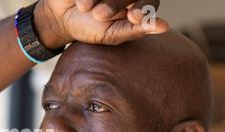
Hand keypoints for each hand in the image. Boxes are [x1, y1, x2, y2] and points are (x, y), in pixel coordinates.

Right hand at [34, 0, 169, 47]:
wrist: (61, 18)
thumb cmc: (89, 28)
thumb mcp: (110, 34)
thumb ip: (135, 30)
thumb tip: (164, 27)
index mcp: (138, 1)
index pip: (150, 0)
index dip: (144, 6)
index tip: (133, 16)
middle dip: (116, 2)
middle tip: (99, 15)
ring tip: (86, 9)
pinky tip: (82, 3)